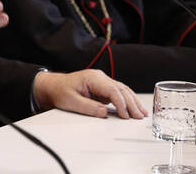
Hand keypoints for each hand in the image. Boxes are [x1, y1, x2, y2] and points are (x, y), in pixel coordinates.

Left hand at [32, 69, 146, 119]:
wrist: (53, 86)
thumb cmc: (60, 91)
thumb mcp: (71, 102)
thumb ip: (88, 107)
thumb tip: (104, 113)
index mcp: (93, 77)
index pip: (112, 89)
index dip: (121, 103)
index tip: (126, 115)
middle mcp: (100, 77)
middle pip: (121, 89)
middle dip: (131, 103)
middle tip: (139, 117)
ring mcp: (102, 82)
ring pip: (122, 90)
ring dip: (133, 101)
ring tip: (142, 113)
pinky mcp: (103, 88)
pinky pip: (118, 93)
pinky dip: (127, 101)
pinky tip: (134, 108)